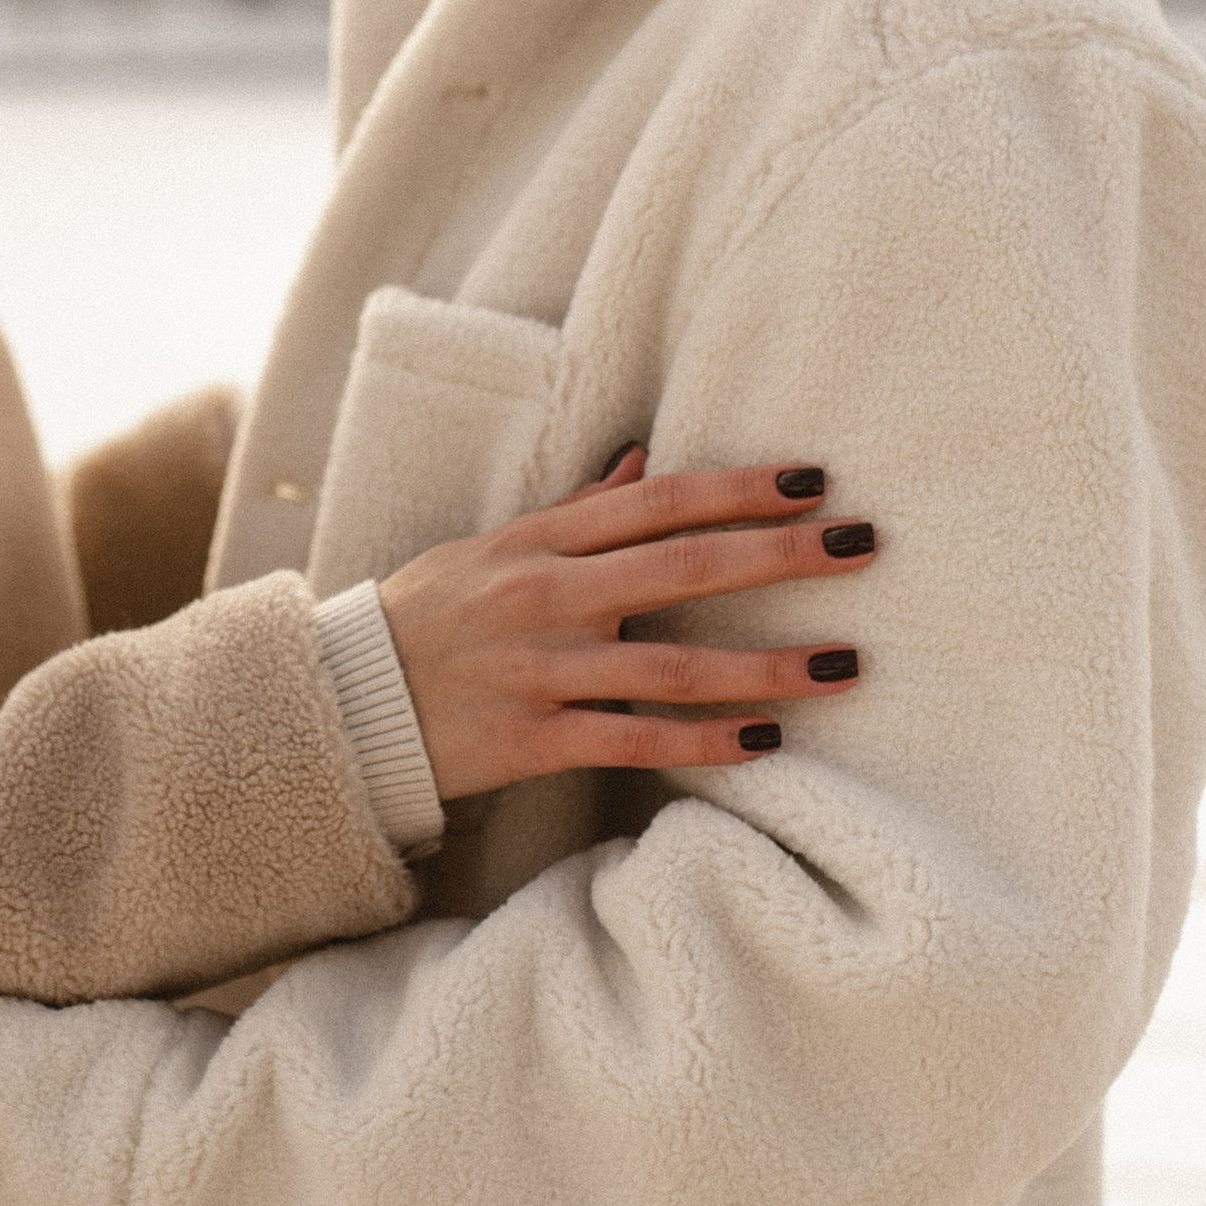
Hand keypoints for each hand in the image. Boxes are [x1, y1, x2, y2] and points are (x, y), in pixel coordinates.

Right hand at [378, 449, 875, 799]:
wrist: (346, 702)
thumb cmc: (426, 615)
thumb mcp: (490, 545)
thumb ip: (575, 511)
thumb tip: (646, 462)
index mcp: (540, 541)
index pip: (658, 502)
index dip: (739, 488)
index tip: (813, 482)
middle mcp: (546, 598)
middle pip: (681, 569)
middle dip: (778, 557)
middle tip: (860, 547)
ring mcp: (542, 671)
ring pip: (671, 666)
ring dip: (765, 667)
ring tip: (843, 665)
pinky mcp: (534, 740)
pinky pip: (633, 741)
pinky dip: (702, 742)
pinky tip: (767, 742)